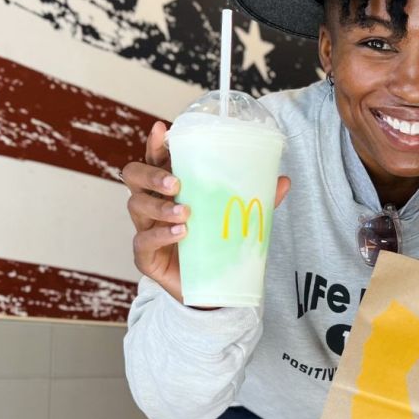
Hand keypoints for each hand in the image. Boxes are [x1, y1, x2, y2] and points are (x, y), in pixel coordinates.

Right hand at [121, 121, 290, 303]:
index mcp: (171, 188)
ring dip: (160, 207)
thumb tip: (284, 181)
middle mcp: (152, 203)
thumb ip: (258, 200)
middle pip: (134, 177)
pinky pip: (143, 241)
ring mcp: (145, 229)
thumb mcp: (237, 218)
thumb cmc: (217, 244)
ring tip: (186, 213)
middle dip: (151, 175)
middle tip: (177, 182)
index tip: (162, 129)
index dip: (156, 144)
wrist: (210, 289)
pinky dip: (161, 235)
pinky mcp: (145, 257)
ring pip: (136, 206)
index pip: (157, 159)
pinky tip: (181, 233)